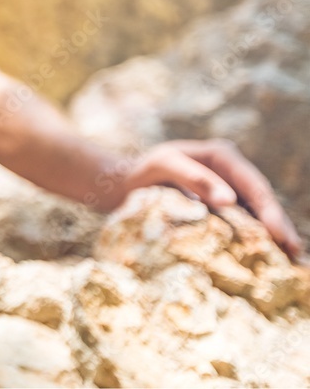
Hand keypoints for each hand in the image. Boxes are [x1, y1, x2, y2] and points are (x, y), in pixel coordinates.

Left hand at [123, 139, 303, 258]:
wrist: (124, 181)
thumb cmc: (142, 170)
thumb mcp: (164, 165)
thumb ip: (195, 178)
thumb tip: (229, 200)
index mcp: (221, 154)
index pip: (253, 185)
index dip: (270, 211)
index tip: (280, 235)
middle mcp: (230, 169)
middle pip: (262, 199)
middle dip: (279, 226)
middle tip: (294, 254)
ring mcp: (227, 187)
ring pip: (257, 212)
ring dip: (273, 235)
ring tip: (290, 262)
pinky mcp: (220, 205)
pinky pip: (243, 220)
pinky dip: (255, 237)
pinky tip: (266, 257)